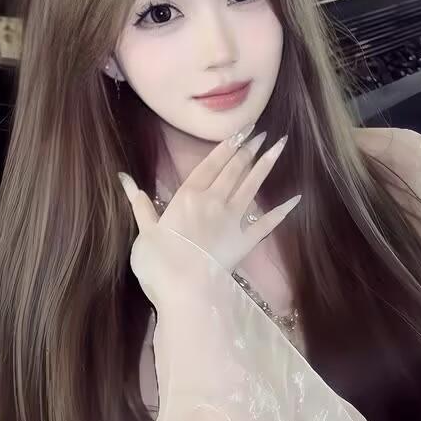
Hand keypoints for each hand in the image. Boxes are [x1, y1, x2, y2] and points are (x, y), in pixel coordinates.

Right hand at [117, 125, 300, 275]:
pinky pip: (267, 223)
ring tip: (280, 146)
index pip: (209, 164)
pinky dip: (282, 211)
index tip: (241, 129)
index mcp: (187, 196)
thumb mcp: (144, 232)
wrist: (185, 290)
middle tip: (263, 132)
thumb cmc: (159, 263)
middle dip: (248, 149)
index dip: (226, 146)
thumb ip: (139, 205)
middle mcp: (213, 202)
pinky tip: (296, 198)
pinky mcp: (245, 242)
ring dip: (266, 165)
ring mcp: (232, 221)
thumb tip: (124, 179)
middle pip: (234, 170)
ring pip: (252, 186)